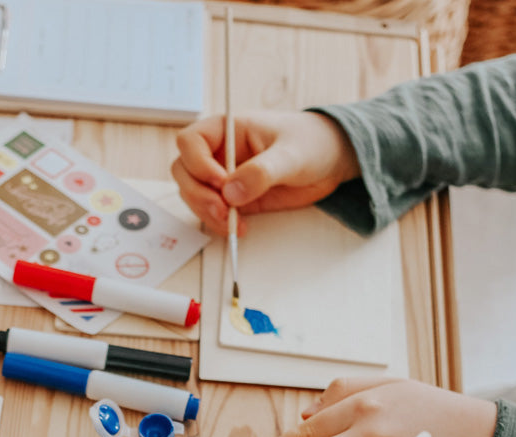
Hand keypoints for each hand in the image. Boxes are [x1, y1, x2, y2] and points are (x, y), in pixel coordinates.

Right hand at [172, 111, 359, 233]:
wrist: (331, 161)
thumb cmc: (311, 143)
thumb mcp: (290, 154)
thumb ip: (262, 172)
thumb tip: (231, 193)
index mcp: (227, 129)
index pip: (190, 142)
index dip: (198, 164)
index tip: (220, 182)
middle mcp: (220, 154)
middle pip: (185, 172)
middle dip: (198, 194)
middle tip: (223, 210)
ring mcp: (226, 178)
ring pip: (195, 196)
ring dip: (207, 213)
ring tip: (233, 223)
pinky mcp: (237, 200)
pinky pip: (215, 213)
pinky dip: (220, 224)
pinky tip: (239, 228)